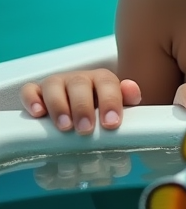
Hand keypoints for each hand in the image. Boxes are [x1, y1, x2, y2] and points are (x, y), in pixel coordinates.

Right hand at [21, 70, 141, 133]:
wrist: (82, 106)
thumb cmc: (101, 108)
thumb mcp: (119, 105)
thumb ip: (128, 98)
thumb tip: (132, 91)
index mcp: (101, 79)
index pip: (107, 84)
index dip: (110, 102)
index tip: (111, 123)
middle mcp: (78, 79)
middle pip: (79, 85)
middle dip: (82, 108)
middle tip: (86, 129)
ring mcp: (56, 84)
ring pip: (53, 86)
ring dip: (58, 106)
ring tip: (64, 126)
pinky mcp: (36, 91)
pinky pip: (29, 90)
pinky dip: (32, 100)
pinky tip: (38, 114)